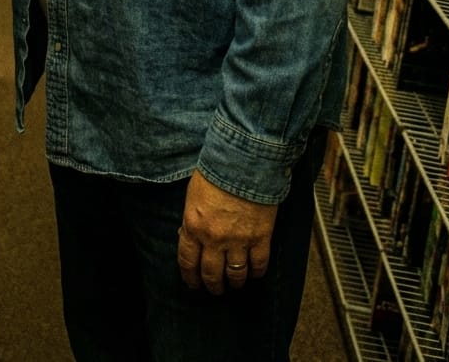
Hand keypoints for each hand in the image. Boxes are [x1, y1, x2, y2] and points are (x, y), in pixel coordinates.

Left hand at [177, 170, 276, 294]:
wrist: (244, 160)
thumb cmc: (217, 170)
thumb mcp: (193, 194)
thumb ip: (191, 218)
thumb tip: (189, 234)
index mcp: (194, 226)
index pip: (188, 262)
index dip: (190, 277)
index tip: (193, 283)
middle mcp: (214, 239)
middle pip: (211, 274)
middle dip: (212, 285)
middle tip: (215, 289)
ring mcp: (238, 241)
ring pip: (235, 274)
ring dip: (235, 283)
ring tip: (235, 284)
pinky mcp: (260, 237)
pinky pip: (259, 264)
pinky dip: (256, 273)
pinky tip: (254, 274)